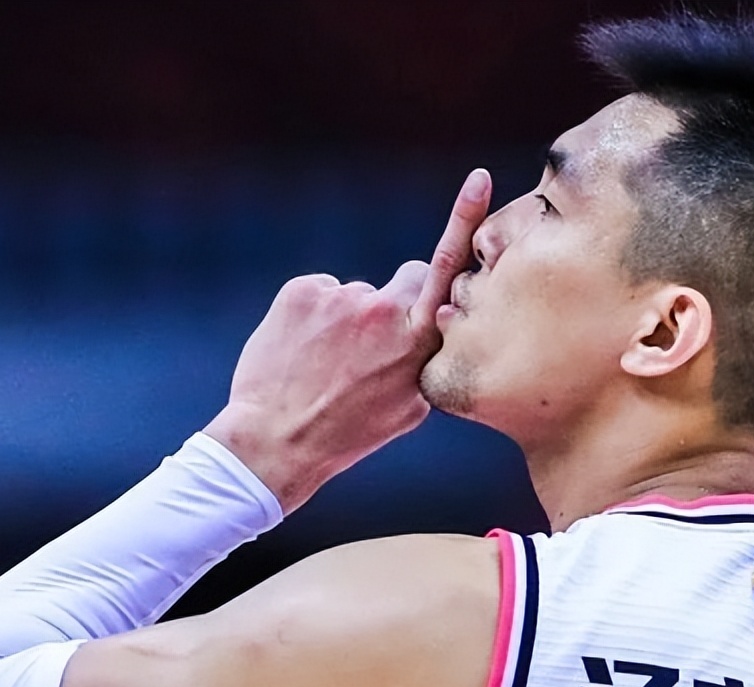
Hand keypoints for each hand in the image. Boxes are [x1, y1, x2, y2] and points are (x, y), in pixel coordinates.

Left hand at [205, 168, 490, 510]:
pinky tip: (302, 351)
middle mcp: (384, 311)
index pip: (448, 268)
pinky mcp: (304, 290)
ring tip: (325, 363)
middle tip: (369, 346)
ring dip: (346, 319)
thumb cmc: (348, 431)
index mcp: (418, 341)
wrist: (275, 440)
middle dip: (398, 301)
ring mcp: (341, 297)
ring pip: (358, 294)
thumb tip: (435, 323)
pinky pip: (320, 292)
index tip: (477, 179)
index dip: (464, 220)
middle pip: (408, 277)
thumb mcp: (410, 407)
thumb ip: (428, 357)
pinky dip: (312, 316)